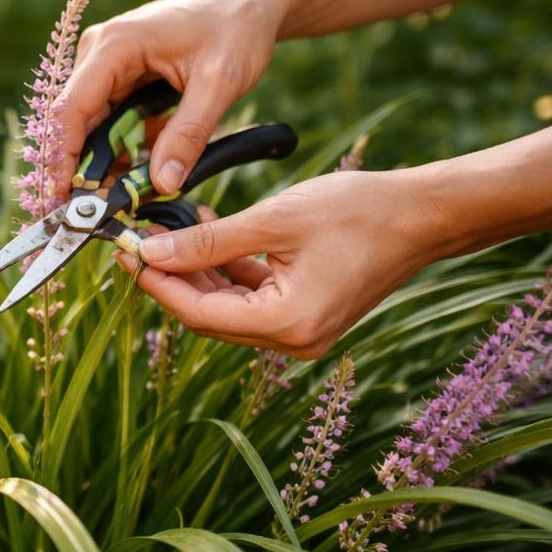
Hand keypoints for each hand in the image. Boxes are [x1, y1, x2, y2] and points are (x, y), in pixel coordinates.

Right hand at [55, 0, 283, 197]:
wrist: (250, 2)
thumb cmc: (236, 29)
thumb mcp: (221, 82)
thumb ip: (189, 134)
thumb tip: (162, 183)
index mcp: (115, 45)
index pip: (70, 109)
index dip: (62, 157)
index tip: (62, 199)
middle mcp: (100, 52)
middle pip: (75, 122)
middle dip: (82, 169)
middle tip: (92, 213)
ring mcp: (107, 64)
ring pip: (93, 126)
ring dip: (106, 162)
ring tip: (126, 197)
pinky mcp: (120, 77)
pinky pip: (112, 122)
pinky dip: (124, 149)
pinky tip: (141, 172)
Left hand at [122, 170, 441, 358]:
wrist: (425, 214)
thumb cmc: (360, 211)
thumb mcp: (274, 220)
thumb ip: (209, 241)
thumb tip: (152, 253)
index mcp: (287, 324)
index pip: (199, 314)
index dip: (157, 283)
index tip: (125, 253)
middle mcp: (293, 340)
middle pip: (210, 315)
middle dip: (171, 276)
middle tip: (137, 240)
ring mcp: (301, 331)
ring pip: (228, 305)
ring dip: (198, 269)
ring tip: (169, 227)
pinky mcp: (307, 314)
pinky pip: (253, 296)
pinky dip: (228, 268)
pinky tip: (208, 230)